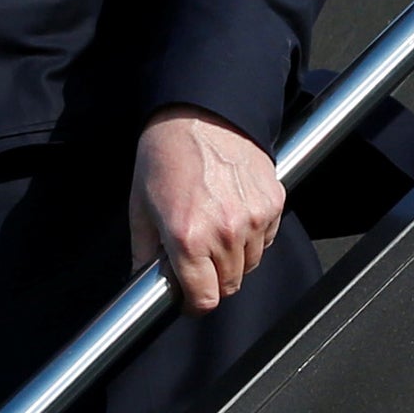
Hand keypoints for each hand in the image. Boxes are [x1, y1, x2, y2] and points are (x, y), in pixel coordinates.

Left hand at [129, 104, 284, 314]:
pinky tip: (232, 209)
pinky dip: (252, 234)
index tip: (189, 296)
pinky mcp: (273, 202)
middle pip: (229, 285)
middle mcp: (224, 232)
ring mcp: (253, 217)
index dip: (194, 302)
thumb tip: (145, 284)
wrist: (199, 112)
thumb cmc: (164, 154)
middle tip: (196, 255)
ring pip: (250, 263)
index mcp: (187, 237)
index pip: (205, 299)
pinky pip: (266, 238)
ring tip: (213, 224)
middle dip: (212, 278)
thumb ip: (144, 252)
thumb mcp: (140, 204)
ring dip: (234, 256)